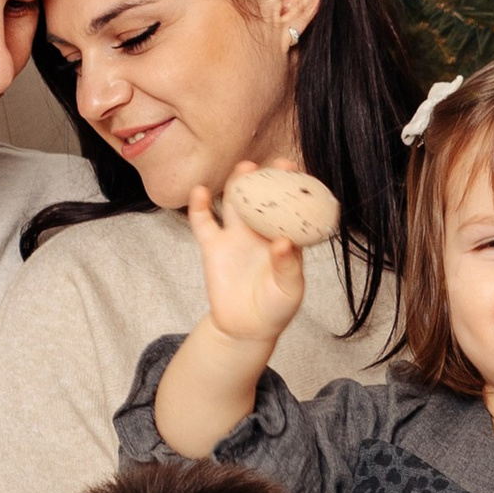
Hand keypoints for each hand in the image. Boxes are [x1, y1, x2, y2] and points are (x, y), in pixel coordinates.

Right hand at [187, 171, 304, 354]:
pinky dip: (199, 206)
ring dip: (237, 183)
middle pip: (261, 197)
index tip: (294, 171)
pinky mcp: (213, 246)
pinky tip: (199, 192)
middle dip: (266, 178)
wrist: (245, 328)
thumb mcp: (289, 290)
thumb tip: (284, 242)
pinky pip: (204, 222)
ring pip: (234, 202)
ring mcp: (235, 235)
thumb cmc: (275, 308)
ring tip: (243, 169)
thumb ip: (288, 266)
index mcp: (284, 237)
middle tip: (270, 164)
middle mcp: (259, 231)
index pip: (290, 206)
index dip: (292, 187)